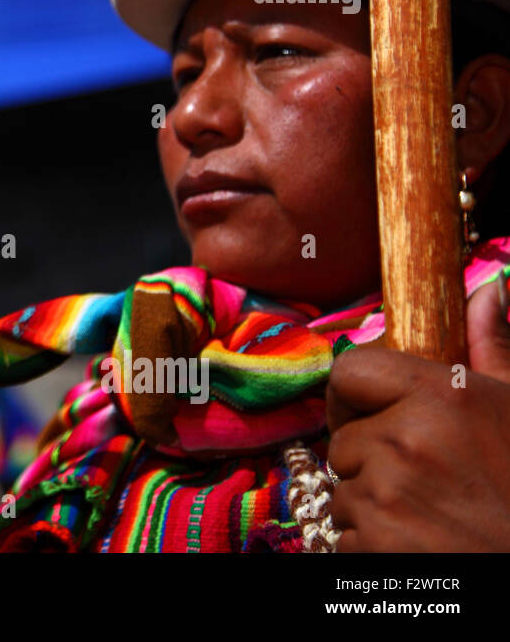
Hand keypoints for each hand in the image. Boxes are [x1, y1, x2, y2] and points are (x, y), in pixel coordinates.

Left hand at [326, 277, 509, 549]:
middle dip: (373, 461)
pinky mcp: (373, 547)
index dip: (355, 396)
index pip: (351, 370)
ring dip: (374, 506)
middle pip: (345, 441)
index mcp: (442, 398)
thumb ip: (493, 349)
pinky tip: (421, 546)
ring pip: (344, 491)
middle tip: (428, 483)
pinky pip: (345, 536)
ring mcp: (385, 498)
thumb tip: (487, 290)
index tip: (369, 415)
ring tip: (431, 518)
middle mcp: (405, 441)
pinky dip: (372, 544)